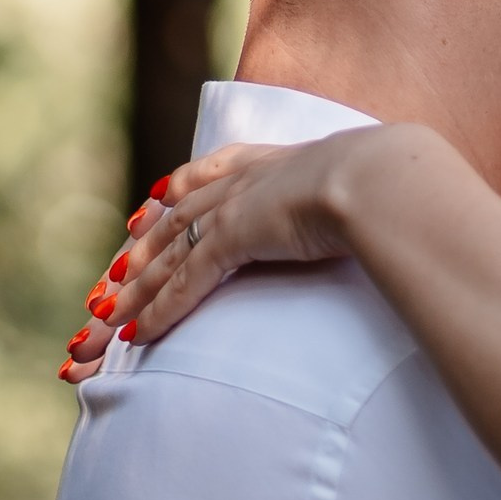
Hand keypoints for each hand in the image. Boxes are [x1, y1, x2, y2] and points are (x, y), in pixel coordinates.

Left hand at [59, 127, 451, 380]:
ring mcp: (235, 209)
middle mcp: (242, 182)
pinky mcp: (236, 238)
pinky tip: (139, 335)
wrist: (388, 180)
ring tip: (105, 321)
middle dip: (135, 258)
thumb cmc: (396, 189)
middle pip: (170, 223)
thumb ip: (359, 205)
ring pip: (168, 256)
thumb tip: (387, 217)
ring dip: (135, 292)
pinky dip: (160, 309)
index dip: (171, 198)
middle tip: (105, 285)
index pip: (204, 180)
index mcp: (271, 164)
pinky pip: (187, 281)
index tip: (145, 211)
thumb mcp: (368, 192)